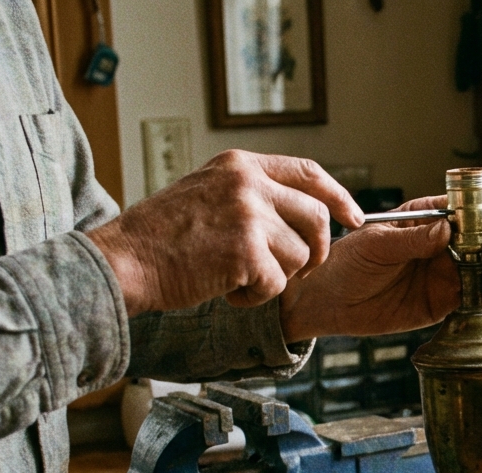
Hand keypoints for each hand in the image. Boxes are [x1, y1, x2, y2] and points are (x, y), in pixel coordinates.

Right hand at [88, 150, 363, 313]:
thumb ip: (255, 194)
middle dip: (315, 252)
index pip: (309, 173)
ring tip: (236, 277)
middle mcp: (248, 183)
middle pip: (317, 218)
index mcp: (240, 165)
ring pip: (299, 256)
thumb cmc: (164, 237)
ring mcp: (248, 215)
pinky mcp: (244, 252)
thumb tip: (310, 212)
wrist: (125, 262)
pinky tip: (226, 290)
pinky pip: (277, 284)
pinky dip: (255, 297)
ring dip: (275, 278)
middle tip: (295, 271)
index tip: (355, 218)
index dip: (339, 197)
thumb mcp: (210, 193)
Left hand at [277, 195, 481, 342]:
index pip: (470, 208)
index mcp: (429, 219)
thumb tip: (448, 230)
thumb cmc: (347, 262)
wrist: (330, 302)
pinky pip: (480, 299)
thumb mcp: (376, 245)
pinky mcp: (447, 301)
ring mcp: (448, 273)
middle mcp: (445, 244)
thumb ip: (412, 240)